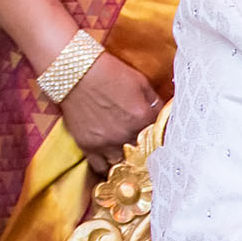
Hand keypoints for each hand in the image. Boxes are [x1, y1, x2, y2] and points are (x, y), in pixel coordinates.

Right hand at [60, 51, 160, 175]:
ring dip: (128, 161)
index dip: (161, 137)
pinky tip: (112, 162)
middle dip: (146, 152)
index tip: (161, 140)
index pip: (161, 136)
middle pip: (144, 154)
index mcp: (144, 117)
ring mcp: (107, 142)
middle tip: (146, 151)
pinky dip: (108, 167)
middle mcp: (127, 134)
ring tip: (129, 157)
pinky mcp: (88, 146)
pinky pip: (101, 167)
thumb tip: (165, 114)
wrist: (76, 73)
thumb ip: (155, 102)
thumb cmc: (110, 73)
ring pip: (124, 164)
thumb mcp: (141, 82)